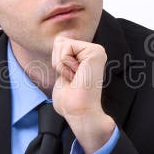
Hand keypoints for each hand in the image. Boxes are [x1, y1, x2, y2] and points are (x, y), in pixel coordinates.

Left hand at [51, 36, 115, 153]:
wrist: (79, 112)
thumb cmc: (70, 101)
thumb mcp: (62, 73)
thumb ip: (61, 57)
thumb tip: (59, 41)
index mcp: (86, 57)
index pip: (60, 45)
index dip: (57, 63)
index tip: (70, 79)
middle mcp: (94, 51)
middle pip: (59, 42)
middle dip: (58, 62)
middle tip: (72, 79)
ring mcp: (96, 51)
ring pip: (62, 43)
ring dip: (61, 65)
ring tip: (75, 78)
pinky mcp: (95, 52)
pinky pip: (66, 47)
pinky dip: (65, 64)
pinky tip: (77, 75)